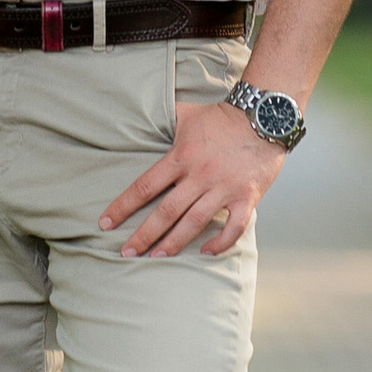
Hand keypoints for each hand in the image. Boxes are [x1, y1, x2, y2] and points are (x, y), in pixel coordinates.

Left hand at [100, 96, 285, 259]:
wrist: (264, 116)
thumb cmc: (222, 116)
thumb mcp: (187, 114)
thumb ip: (164, 121)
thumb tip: (139, 114)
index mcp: (181, 157)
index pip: (144, 186)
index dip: (123, 207)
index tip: (106, 223)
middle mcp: (200, 175)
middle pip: (165, 212)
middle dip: (143, 235)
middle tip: (126, 253)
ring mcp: (224, 188)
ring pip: (194, 223)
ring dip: (173, 243)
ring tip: (156, 257)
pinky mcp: (247, 197)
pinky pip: (233, 227)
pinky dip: (220, 242)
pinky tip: (205, 252)